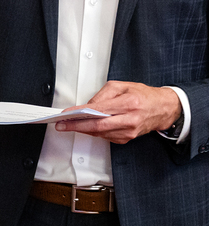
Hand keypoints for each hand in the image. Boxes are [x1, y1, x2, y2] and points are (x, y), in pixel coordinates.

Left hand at [55, 81, 181, 143]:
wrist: (163, 109)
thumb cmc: (144, 95)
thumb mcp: (122, 86)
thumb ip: (102, 95)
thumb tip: (87, 106)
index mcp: (129, 104)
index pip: (99, 110)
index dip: (80, 113)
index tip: (66, 114)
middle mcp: (130, 120)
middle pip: (98, 126)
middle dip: (76, 126)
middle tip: (61, 125)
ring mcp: (129, 132)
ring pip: (100, 133)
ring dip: (83, 130)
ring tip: (68, 125)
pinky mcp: (128, 138)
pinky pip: (106, 136)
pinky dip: (94, 132)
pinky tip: (84, 128)